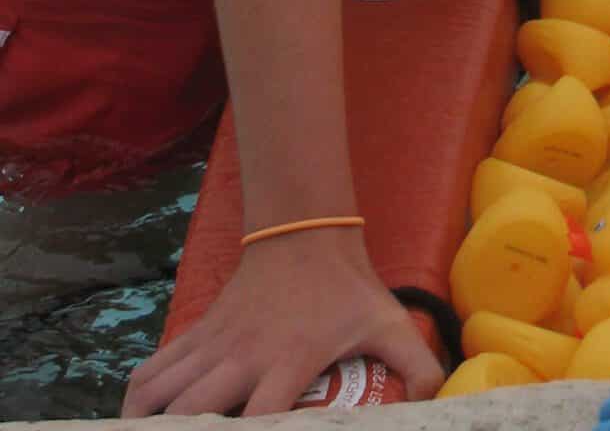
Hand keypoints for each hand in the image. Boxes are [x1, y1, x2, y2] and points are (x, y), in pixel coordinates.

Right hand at [123, 228, 441, 416]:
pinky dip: (137, 401)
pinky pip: (151, 370)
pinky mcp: (196, 333)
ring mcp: (213, 344)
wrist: (306, 231)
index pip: (260, 419)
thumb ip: (419, 364)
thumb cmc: (347, 288)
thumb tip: (439, 399)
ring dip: (150, 424)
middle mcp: (242, 356)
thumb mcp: (389, 322)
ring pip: (159, 393)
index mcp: (288, 359)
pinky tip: (139, 423)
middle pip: (193, 414)